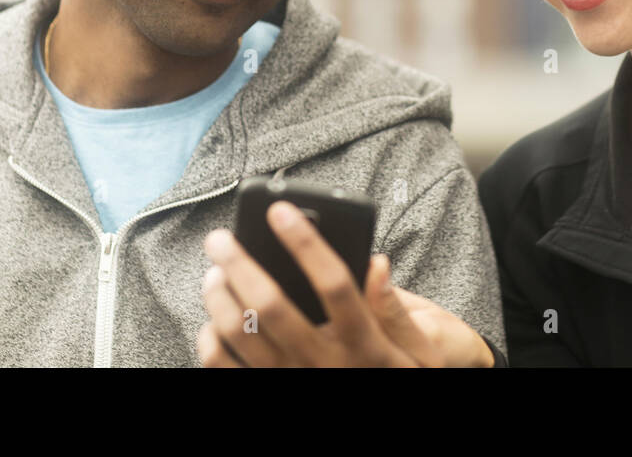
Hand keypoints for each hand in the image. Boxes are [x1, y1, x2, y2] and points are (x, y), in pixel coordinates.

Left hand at [197, 200, 493, 366]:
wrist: (382, 422)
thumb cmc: (398, 375)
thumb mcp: (420, 353)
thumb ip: (398, 311)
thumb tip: (378, 263)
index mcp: (364, 344)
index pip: (335, 283)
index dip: (305, 242)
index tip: (280, 210)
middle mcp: (324, 365)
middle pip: (272, 306)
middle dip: (239, 264)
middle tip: (219, 238)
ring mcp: (291, 381)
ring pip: (241, 335)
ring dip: (220, 298)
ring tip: (214, 272)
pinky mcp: (268, 392)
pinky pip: (225, 369)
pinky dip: (210, 340)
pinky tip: (213, 318)